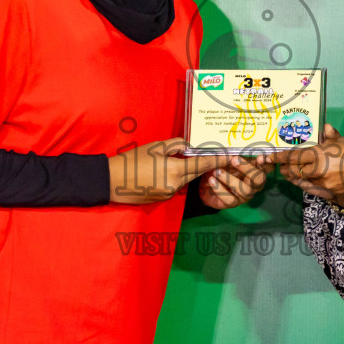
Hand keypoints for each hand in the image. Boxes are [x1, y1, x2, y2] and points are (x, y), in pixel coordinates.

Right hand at [109, 138, 230, 204]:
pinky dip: (175, 177)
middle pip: (197, 173)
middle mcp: (176, 185)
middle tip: (213, 154)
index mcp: (175, 170)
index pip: (203, 164)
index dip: (218, 160)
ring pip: (186, 179)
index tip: (231, 155)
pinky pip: (175, 185)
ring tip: (179, 159)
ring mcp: (170, 194)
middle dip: (203, 164)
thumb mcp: (155, 147)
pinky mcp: (163, 198)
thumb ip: (175, 145)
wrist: (111, 182)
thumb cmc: (132, 161)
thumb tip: (188, 147)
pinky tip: (163, 170)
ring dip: (186, 170)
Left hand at [197, 154, 270, 209]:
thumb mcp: (224, 160)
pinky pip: (230, 199)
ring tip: (217, 172)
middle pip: (259, 179)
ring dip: (230, 179)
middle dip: (247, 169)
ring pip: (245, 190)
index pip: (267, 167)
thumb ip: (230, 156)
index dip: (267, 163)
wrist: (204, 184)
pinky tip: (212, 181)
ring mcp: (244, 195)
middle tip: (234, 160)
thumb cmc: (219, 168)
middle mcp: (253, 184)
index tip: (260, 157)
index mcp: (254, 170)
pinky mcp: (233, 203)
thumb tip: (232, 154)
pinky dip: (220, 189)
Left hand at [272, 126, 343, 202]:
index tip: (268, 158)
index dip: (279, 158)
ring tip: (293, 175)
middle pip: (295, 172)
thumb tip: (326, 128)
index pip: (293, 156)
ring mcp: (325, 183)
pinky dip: (311, 185)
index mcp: (319, 153)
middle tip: (282, 168)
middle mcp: (318, 169)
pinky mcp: (332, 192)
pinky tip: (311, 182)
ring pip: (304, 182)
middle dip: (287, 170)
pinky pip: (316, 189)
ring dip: (298, 179)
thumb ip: (331, 137)